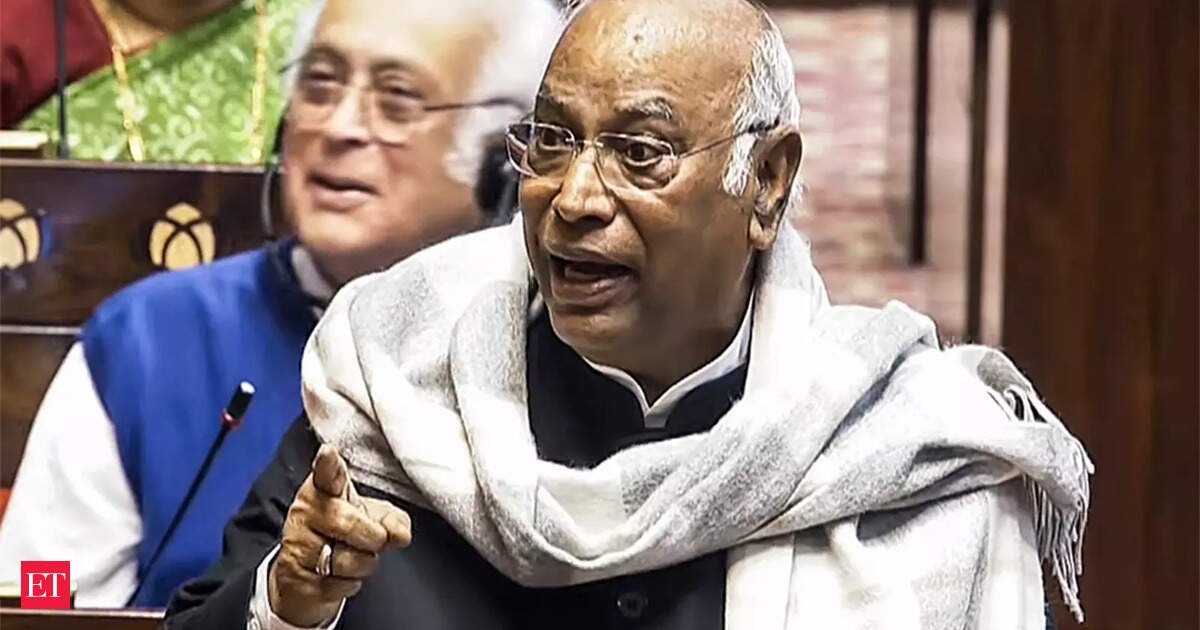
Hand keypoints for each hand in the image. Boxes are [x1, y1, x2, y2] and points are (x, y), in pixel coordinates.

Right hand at [268, 444, 411, 626]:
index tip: (328, 453)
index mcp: (324, 488)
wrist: (305, 573)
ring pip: (346, 559)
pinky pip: (339, 584)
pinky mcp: (295, 576)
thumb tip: (400, 534)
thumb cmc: (342, 534)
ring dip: (361, 565)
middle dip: (372, 537)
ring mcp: (297, 543)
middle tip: (372, 539)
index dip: (328, 463)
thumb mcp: (373, 518)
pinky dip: (348, 584)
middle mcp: (306, 511)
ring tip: (352, 556)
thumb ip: (393, 520)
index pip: (326, 474)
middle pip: (349, 523)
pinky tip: (339, 575)